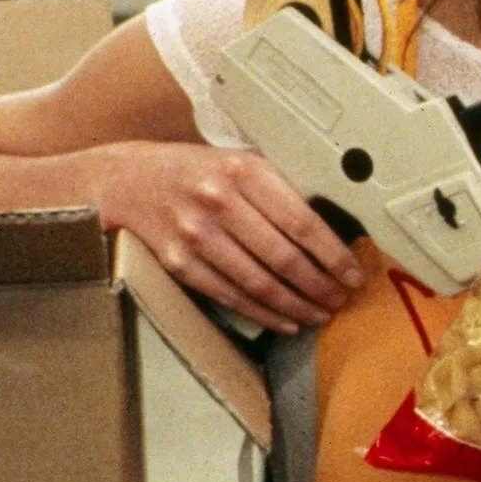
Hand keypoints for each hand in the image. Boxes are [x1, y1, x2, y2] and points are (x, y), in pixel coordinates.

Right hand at [85, 141, 362, 333]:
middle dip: (321, 285)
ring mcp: (194, 234)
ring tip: (321, 313)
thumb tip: (336, 222)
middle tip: (343, 299)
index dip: (334, 255)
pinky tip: (286, 320)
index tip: (355, 273)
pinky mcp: (177, 262)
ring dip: (296, 305)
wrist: (125, 181)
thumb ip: (280, 186)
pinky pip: (230, 296)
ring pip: (258, 283)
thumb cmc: (195, 171)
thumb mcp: (239, 161)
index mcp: (244, 171)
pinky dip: (263, 313)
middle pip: (283, 257)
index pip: (302, 221)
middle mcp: (218, 201)